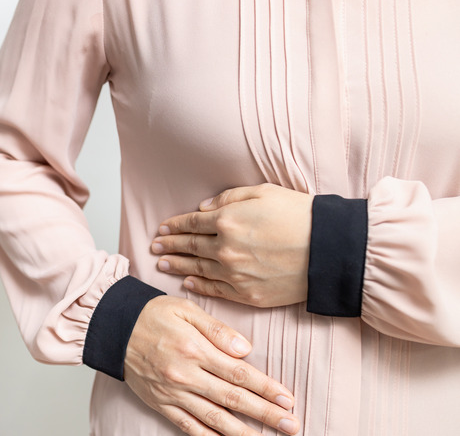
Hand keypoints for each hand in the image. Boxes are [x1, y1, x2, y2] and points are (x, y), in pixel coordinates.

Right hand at [124, 295, 300, 435]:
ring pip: (214, 418)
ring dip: (243, 432)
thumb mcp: (186, 309)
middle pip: (233, 399)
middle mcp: (185, 375)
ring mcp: (173, 393)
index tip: (288, 399)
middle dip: (265, 414)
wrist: (114, 328)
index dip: (266, 388)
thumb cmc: (152, 314)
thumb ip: (217, 330)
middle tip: (291, 426)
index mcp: (195, 349)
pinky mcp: (161, 404)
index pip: (239, 373)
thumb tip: (245, 349)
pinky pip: (188, 427)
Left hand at [151, 184, 312, 307]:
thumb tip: (203, 208)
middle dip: (170, 246)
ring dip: (177, 267)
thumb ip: (228, 199)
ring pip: (197, 270)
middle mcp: (225, 249)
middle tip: (154, 247)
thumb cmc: (300, 215)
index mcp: (227, 221)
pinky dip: (198, 286)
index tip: (162, 229)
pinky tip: (187, 283)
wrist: (330, 249)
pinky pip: (215, 290)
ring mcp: (235, 274)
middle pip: (189, 247)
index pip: (191, 223)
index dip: (174, 226)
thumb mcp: (263, 192)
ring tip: (161, 264)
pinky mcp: (248, 294)